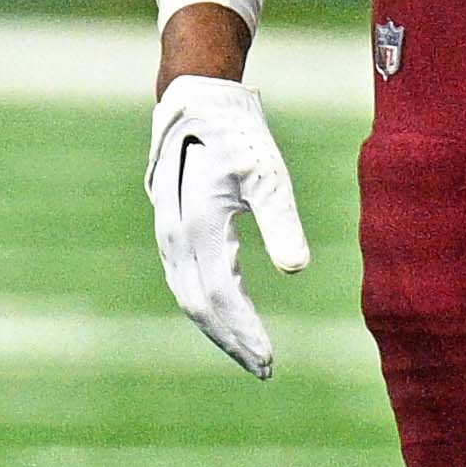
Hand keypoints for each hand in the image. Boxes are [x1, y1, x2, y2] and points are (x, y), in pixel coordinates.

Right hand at [145, 74, 308, 376]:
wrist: (196, 97)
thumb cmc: (238, 134)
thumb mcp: (268, 174)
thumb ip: (281, 222)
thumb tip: (297, 270)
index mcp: (197, 226)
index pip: (222, 296)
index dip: (245, 331)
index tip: (271, 360)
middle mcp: (175, 235)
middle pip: (200, 305)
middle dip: (232, 340)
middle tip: (265, 369)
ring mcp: (168, 231)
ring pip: (188, 294)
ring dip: (218, 326)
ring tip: (250, 351)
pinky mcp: (171, 225)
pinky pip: (185, 277)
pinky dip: (206, 303)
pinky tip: (229, 313)